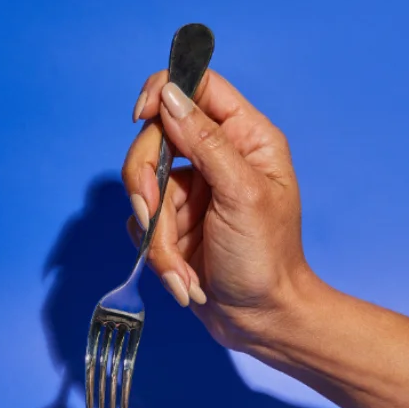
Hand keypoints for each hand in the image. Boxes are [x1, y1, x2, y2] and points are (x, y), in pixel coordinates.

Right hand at [122, 69, 312, 351]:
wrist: (261, 320)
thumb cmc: (267, 260)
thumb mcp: (242, 195)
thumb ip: (205, 142)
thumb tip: (169, 95)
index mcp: (245, 138)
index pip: (197, 87)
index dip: (163, 92)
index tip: (141, 117)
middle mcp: (215, 157)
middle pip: (155, 139)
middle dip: (146, 185)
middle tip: (150, 217)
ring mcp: (191, 191)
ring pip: (141, 186)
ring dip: (154, 236)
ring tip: (181, 272)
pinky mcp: (172, 222)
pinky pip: (142, 222)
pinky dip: (157, 255)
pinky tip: (184, 279)